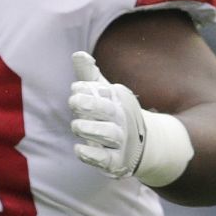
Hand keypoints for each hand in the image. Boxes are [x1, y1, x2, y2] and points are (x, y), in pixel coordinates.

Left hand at [69, 51, 192, 187]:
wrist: (142, 145)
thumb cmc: (113, 113)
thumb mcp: (104, 94)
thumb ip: (89, 75)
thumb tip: (78, 54)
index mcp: (119, 100)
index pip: (103, 92)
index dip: (88, 89)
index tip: (75, 88)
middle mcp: (122, 119)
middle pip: (107, 111)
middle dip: (90, 105)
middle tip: (73, 102)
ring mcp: (121, 141)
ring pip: (107, 134)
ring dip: (90, 129)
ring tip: (76, 126)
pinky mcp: (116, 161)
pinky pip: (105, 159)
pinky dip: (92, 155)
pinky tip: (78, 149)